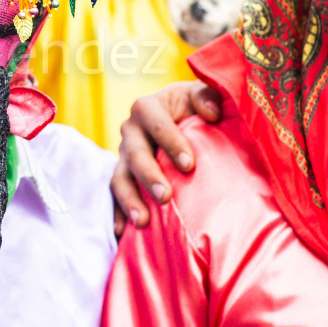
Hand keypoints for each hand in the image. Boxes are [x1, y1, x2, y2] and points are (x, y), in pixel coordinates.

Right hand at [111, 81, 222, 236]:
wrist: (181, 116)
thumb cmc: (196, 106)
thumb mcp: (203, 93)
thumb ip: (208, 96)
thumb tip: (211, 114)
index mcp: (147, 107)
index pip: (155, 122)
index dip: (170, 142)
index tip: (189, 164)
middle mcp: (130, 131)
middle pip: (134, 154)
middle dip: (149, 176)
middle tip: (166, 197)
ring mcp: (124, 156)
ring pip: (119, 178)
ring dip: (129, 199)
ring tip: (143, 221)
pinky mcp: (123, 177)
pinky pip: (116, 197)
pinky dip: (118, 214)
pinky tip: (124, 233)